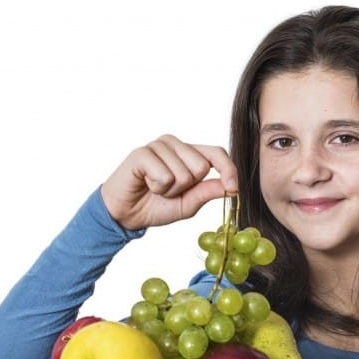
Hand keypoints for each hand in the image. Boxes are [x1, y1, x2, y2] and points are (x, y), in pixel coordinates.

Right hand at [100, 135, 238, 230]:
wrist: (125, 214)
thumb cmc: (156, 205)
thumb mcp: (189, 203)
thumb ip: (208, 192)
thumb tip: (232, 186)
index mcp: (189, 153)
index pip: (217, 153)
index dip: (228, 170)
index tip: (233, 188)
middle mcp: (176, 144)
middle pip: (202, 166)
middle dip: (187, 188)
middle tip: (168, 190)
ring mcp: (159, 146)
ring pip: (184, 173)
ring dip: (170, 190)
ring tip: (155, 188)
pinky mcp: (142, 152)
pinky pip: (165, 176)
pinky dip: (157, 187)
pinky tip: (145, 184)